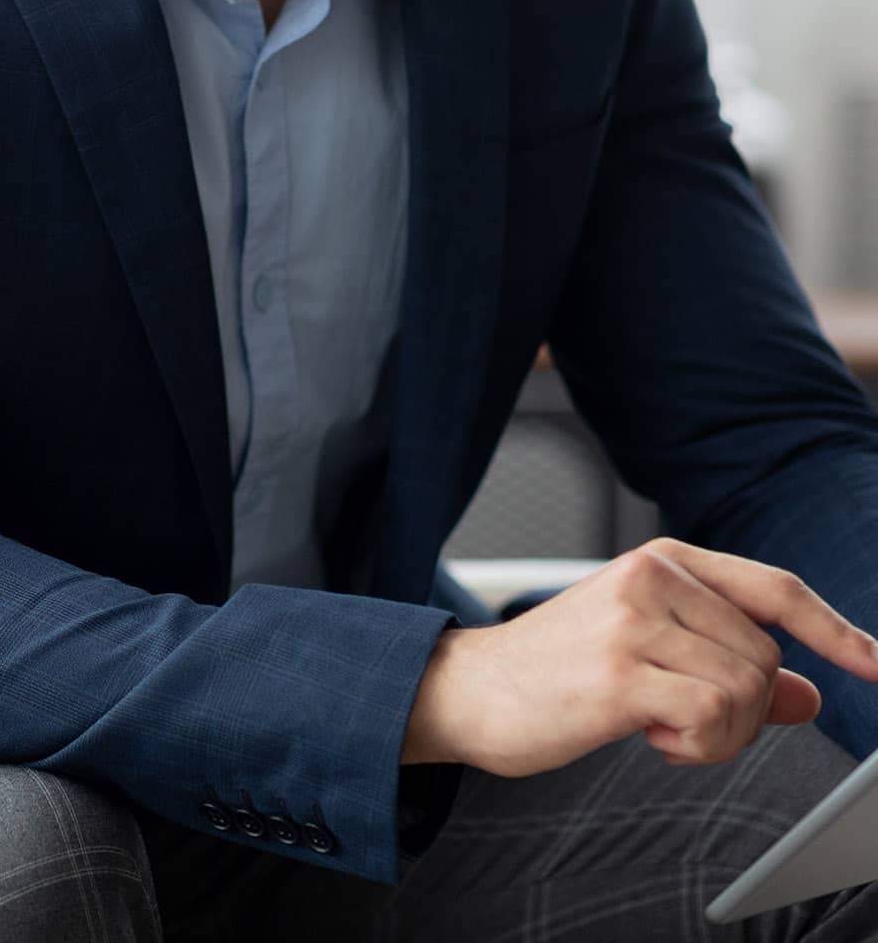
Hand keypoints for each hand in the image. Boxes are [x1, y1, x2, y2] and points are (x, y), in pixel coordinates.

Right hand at [401, 537, 877, 775]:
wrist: (472, 689)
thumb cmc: (559, 671)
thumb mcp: (650, 652)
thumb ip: (728, 664)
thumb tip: (808, 695)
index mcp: (665, 562)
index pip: (777, 589)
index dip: (838, 630)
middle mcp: (653, 577)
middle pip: (766, 656)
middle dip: (744, 710)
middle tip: (683, 723)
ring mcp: (635, 620)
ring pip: (746, 690)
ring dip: (719, 736)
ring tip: (661, 729)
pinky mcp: (620, 672)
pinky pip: (712, 718)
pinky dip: (696, 747)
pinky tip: (649, 738)